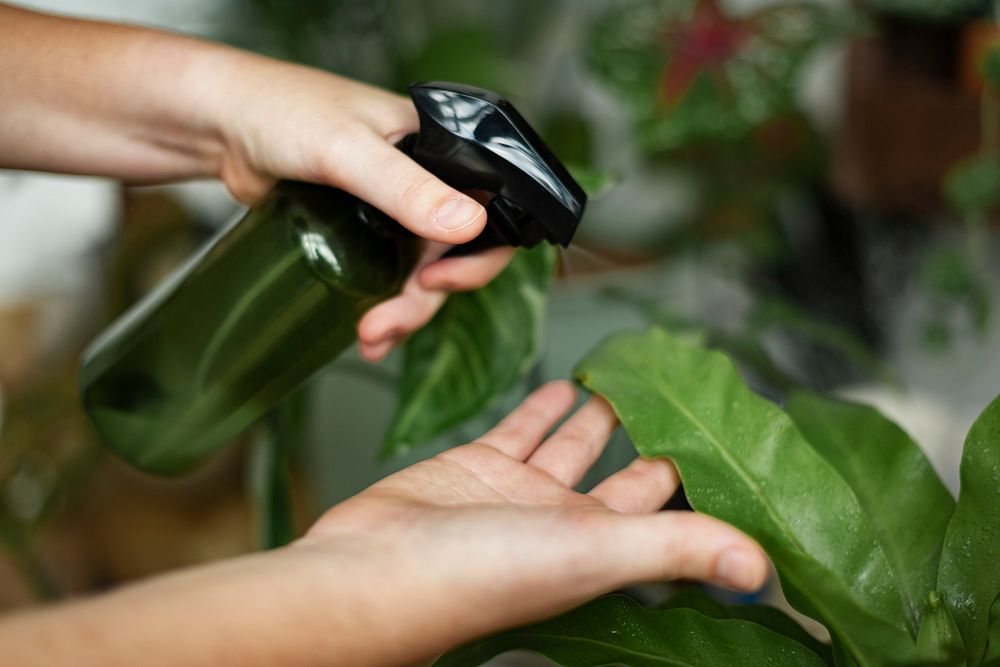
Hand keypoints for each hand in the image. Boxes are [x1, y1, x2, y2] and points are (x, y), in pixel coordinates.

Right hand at [0, 382, 766, 666]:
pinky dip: (546, 406)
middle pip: (626, 475)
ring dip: (604, 413)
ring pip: (574, 445)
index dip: (702, 482)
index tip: (733, 445)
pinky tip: (568, 383)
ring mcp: (518, 494)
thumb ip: (674, 549)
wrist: (368, 572)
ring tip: (636, 380)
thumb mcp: (589, 553)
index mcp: (598, 548)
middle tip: (691, 397)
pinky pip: (521, 428)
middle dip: (657, 439)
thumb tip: (760, 568)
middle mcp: (563, 523)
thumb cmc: (471, 578)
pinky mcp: (475, 466)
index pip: (669, 513)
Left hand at [211, 60, 513, 360]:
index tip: (438, 281)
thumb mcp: (348, 150)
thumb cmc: (282, 110)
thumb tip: (470, 223)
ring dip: (404, 312)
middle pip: (453, 257)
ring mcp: (394, 212)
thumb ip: (407, 187)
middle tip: (388, 321)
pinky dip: (381, 309)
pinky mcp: (363, 234)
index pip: (492, 210)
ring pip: (420, 275)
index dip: (477, 257)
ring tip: (370, 336)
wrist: (222, 123)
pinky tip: (363, 333)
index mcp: (442, 150)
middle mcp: (426, 183)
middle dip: (426, 298)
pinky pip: (387, 279)